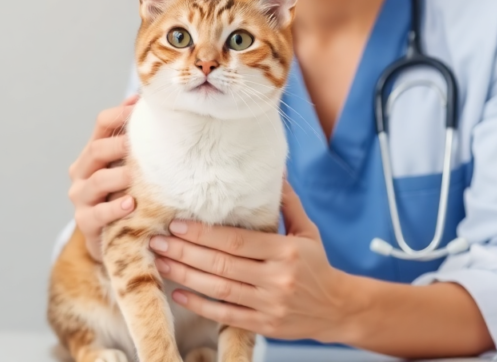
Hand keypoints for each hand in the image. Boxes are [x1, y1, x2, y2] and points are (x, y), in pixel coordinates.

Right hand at [68, 94, 138, 260]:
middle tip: (144, 144)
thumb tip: (141, 99)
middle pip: (96, 149)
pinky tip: (130, 205)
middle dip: (120, 144)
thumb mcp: (129, 165)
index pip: (102, 124)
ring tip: (137, 176)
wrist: (116, 237)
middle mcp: (82, 171)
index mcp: (93, 153)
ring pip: (97, 180)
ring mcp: (81, 197)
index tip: (142, 109)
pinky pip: (98, 213)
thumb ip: (134, 139)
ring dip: (118, 176)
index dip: (121, 114)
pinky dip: (114, 208)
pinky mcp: (85, 222)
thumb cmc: (125, 194)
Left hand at [150, 179, 356, 342]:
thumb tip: (275, 172)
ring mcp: (269, 305)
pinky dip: (199, 305)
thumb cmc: (318, 266)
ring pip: (219, 289)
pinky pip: (225, 315)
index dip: (203, 233)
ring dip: (185, 275)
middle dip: (184, 252)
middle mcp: (276, 278)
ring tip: (161, 262)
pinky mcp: (264, 325)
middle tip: (157, 241)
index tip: (177, 225)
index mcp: (284, 251)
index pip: (235, 241)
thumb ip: (287, 204)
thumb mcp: (307, 231)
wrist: (339, 309)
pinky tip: (179, 293)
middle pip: (221, 264)